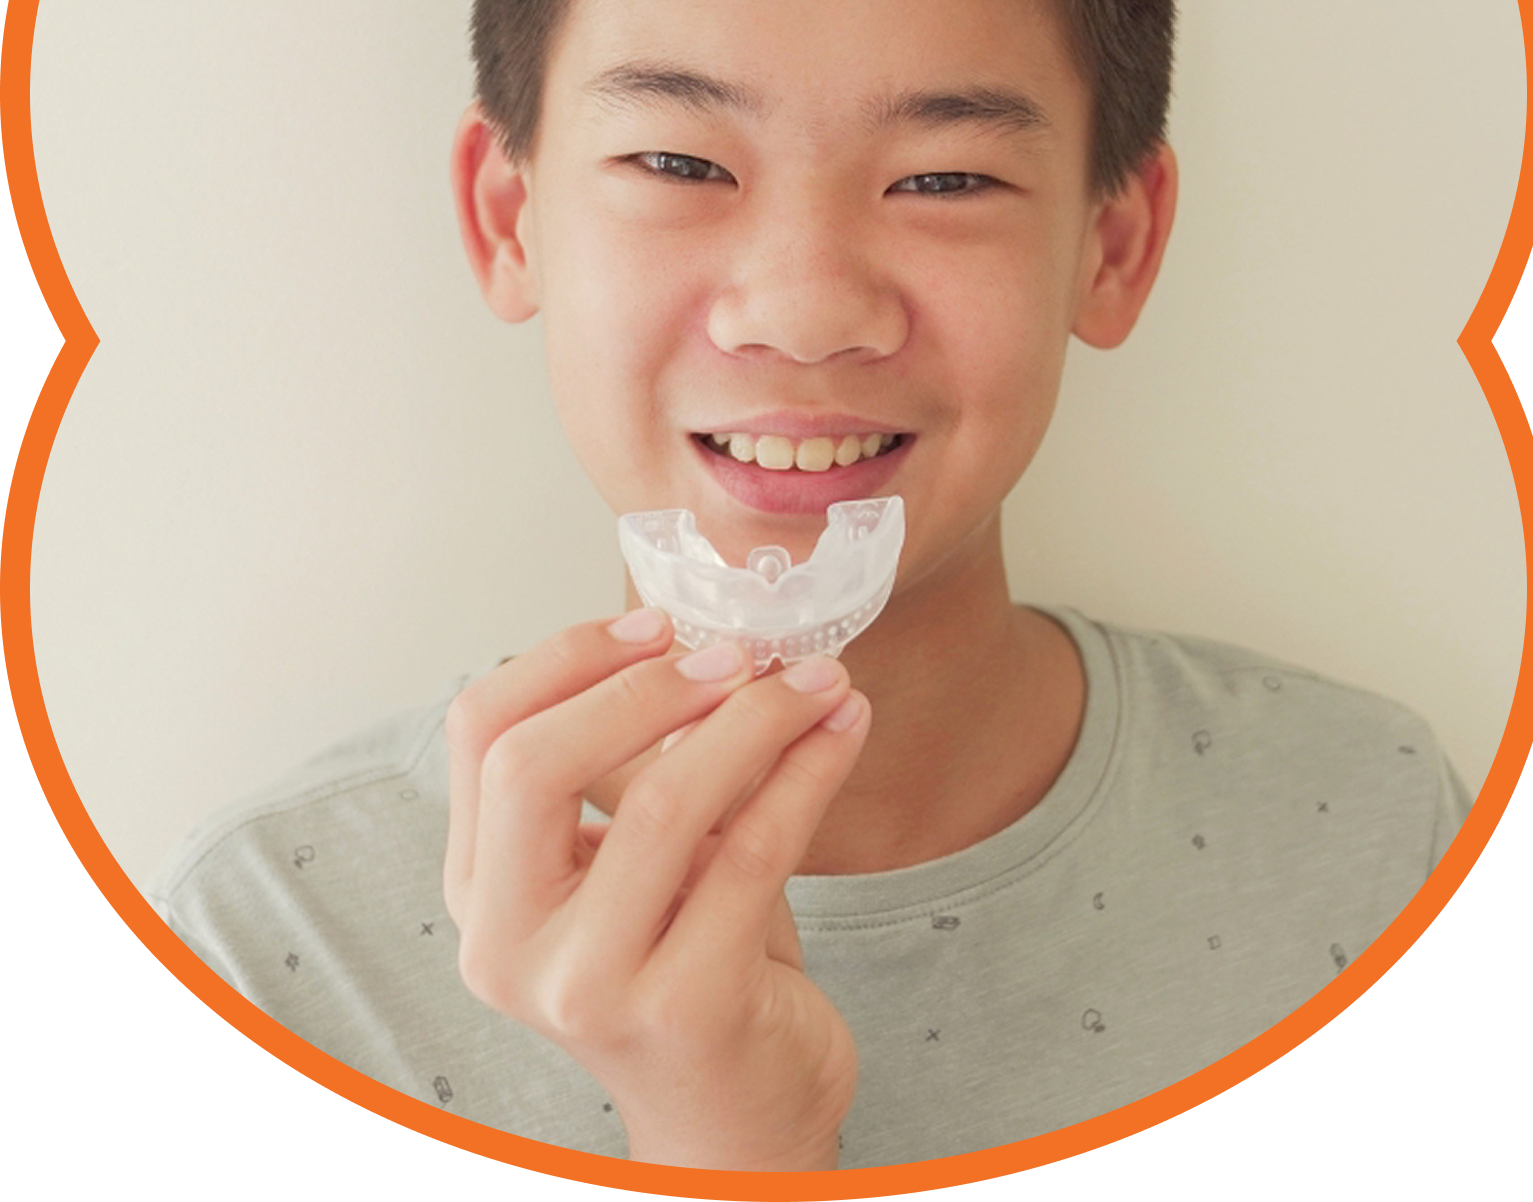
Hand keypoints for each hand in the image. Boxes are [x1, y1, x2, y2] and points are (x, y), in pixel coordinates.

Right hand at [443, 607, 871, 1170]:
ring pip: (663, 803)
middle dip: (647, 687)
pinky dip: (806, 771)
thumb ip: (632, 764)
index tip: (655, 624)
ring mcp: (589, 986)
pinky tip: (843, 731)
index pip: (480, 733)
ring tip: (818, 680)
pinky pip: (754, 851)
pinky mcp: (684, 1008)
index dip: (566, 658)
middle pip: (535, 764)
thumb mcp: (632, 863)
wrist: (735, 1118)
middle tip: (738, 653)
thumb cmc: (684, 965)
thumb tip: (704, 636)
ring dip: (755, 719)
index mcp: (480, 889)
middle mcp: (508, 944)